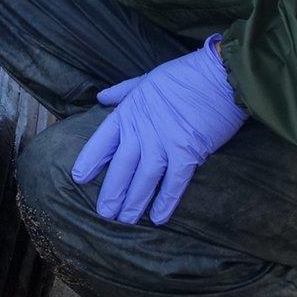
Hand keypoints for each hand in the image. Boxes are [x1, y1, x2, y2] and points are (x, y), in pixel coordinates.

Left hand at [71, 36, 246, 225]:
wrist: (218, 77)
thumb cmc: (182, 76)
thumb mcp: (145, 79)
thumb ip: (122, 92)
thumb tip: (101, 98)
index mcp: (129, 112)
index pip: (102, 141)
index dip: (90, 161)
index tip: (78, 178)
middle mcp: (142, 131)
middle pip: (121, 167)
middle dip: (111, 192)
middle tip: (103, 214)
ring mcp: (164, 144)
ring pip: (143, 180)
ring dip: (133, 202)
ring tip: (124, 220)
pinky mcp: (188, 154)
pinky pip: (174, 184)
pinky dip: (165, 202)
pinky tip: (157, 218)